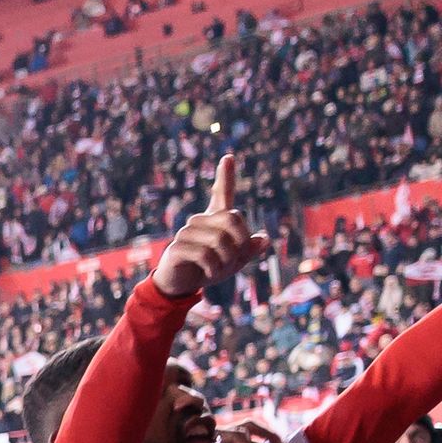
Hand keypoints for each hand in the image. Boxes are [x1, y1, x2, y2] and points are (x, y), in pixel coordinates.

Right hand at [152, 154, 265, 299]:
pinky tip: (211, 273)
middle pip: (233, 219)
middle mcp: (199, 221)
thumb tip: (264, 238)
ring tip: (220, 270)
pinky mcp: (177, 247)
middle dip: (241, 242)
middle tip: (237, 260)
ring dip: (227, 260)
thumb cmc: (207, 268)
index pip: (221, 193)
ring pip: (220, 240)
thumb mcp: (234, 262)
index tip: (229, 157)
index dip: (226, 175)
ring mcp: (186, 232)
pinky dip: (214, 268)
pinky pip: (206, 254)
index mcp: (214, 219)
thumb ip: (249, 250)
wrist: (180, 285)